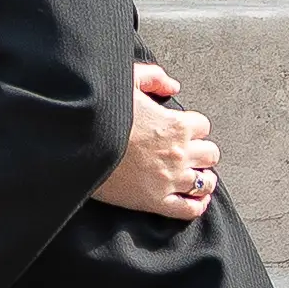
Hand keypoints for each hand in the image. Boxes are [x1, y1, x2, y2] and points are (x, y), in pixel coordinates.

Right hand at [97, 60, 219, 220]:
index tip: (182, 131)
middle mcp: (179, 153)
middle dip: (201, 152)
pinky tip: (196, 200)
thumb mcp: (127, 81)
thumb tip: (173, 87)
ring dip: (203, 178)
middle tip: (189, 153)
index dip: (193, 127)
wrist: (78, 144)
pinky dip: (197, 205)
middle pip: (210, 154)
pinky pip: (189, 209)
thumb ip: (154, 78)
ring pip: (206, 182)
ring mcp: (170, 180)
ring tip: (196, 176)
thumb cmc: (101, 113)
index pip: (203, 126)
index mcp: (176, 124)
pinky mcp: (156, 201)